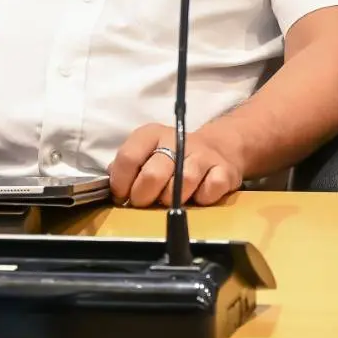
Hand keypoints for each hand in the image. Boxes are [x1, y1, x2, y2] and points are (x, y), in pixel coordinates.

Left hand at [108, 122, 244, 206]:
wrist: (217, 150)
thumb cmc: (172, 158)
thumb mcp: (146, 154)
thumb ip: (128, 167)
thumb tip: (112, 186)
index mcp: (152, 134)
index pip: (128, 157)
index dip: (121, 182)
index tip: (122, 195)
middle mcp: (178, 140)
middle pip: (153, 175)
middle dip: (144, 197)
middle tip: (145, 202)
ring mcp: (203, 155)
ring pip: (181, 184)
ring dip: (172, 200)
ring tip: (170, 200)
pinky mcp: (225, 170)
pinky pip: (209, 191)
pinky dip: (201, 199)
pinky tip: (197, 197)